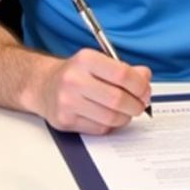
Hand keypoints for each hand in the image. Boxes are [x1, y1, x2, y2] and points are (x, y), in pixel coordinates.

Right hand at [33, 48, 151, 133]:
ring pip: (111, 118)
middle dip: (136, 105)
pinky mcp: (65, 121)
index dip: (140, 86)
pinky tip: (108, 116)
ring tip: (126, 111)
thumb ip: (124, 69)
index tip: (145, 91)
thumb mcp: (98, 62)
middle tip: (140, 104)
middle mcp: (74, 80)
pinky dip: (111, 125)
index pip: (122, 75)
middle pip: (118, 99)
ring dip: (125, 117)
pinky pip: (100, 129)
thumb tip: (145, 78)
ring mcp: (68, 102)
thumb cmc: (75, 73)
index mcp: (86, 60)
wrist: (43, 85)